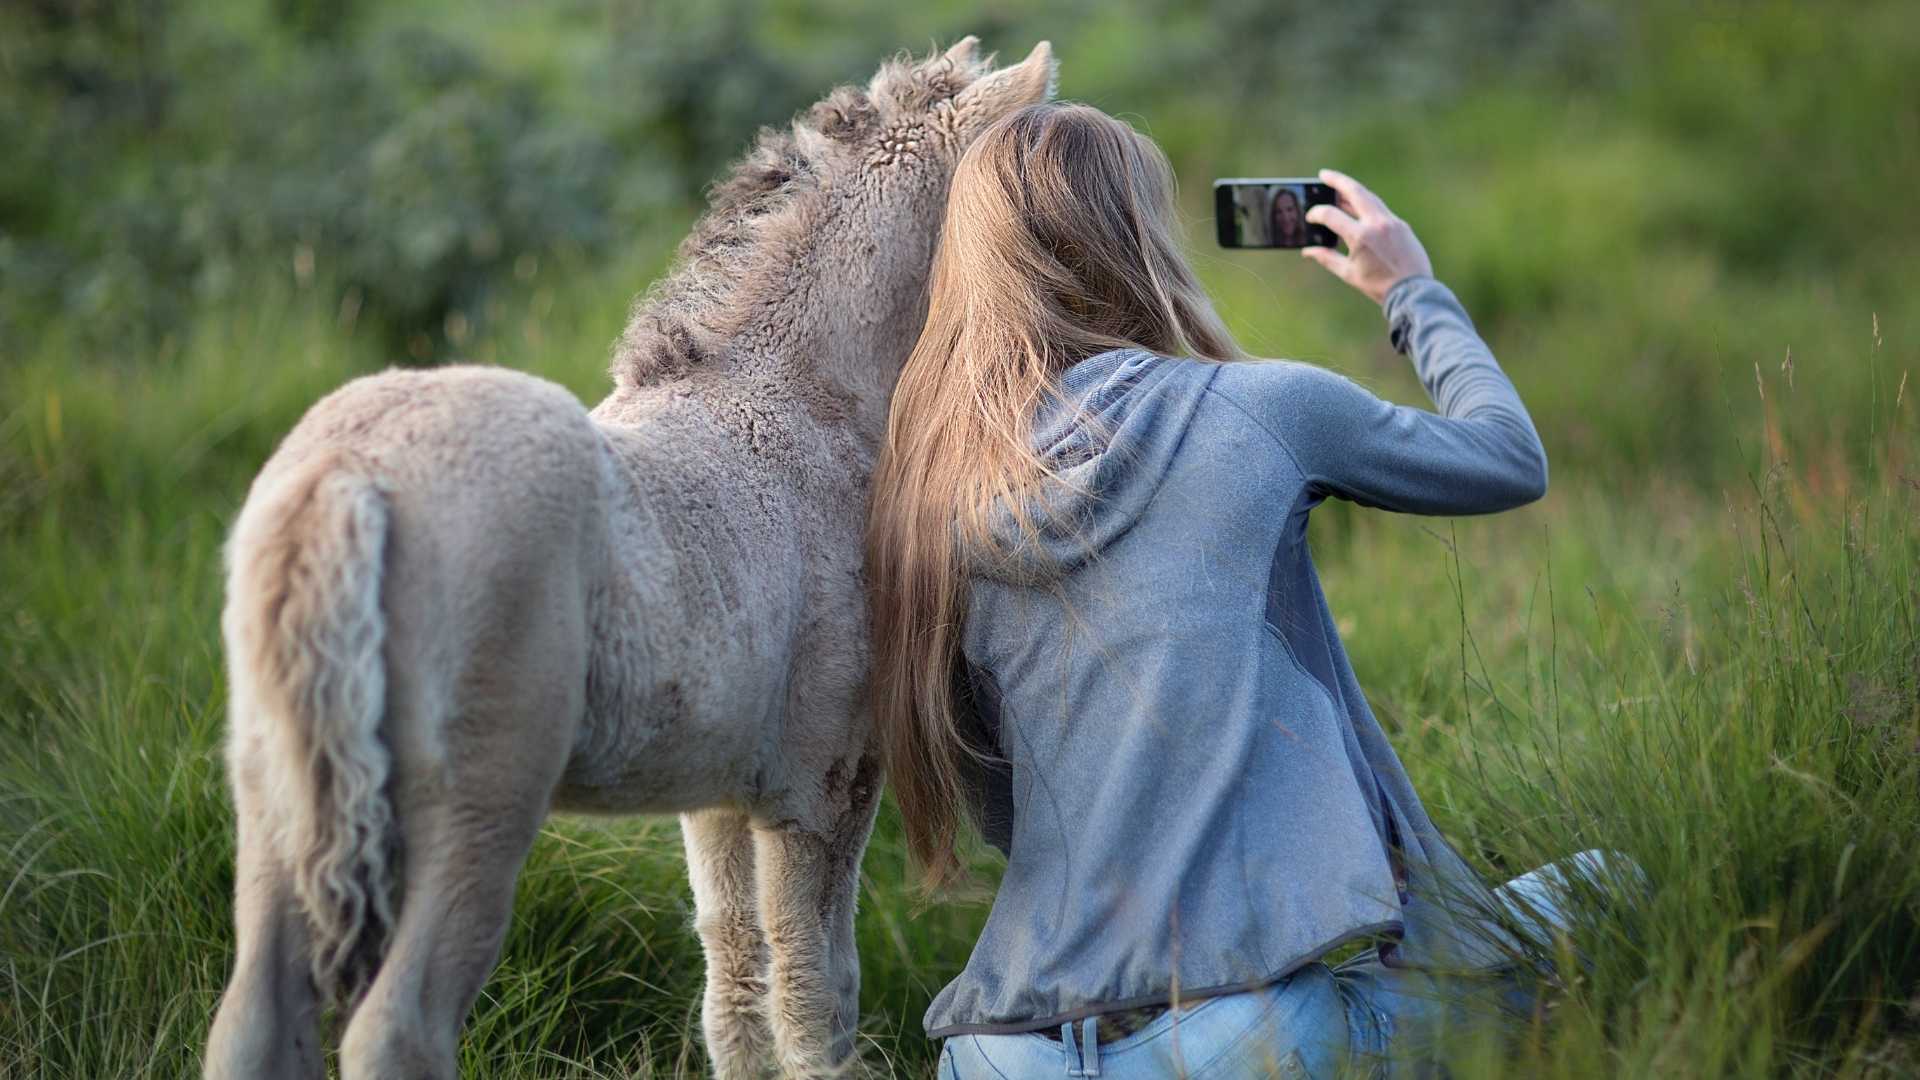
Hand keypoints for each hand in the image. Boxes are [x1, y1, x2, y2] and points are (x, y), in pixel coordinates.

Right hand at [1301, 168, 1433, 305]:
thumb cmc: (1378, 285)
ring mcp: (1391, 221)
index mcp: (1360, 236)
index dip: (1317, 214)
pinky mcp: (1401, 224)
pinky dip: (1367, 204)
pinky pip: (1380, 208)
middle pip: (1354, 192)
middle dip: (1338, 181)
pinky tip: (1359, 207)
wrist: (1412, 290)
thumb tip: (1308, 251)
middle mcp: (1376, 223)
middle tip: (1324, 174)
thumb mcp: (1348, 273)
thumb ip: (1327, 258)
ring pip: (1369, 197)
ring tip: (1340, 187)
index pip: (1331, 215)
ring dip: (1353, 190)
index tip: (1311, 217)